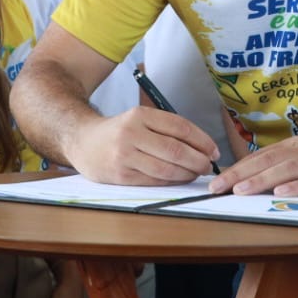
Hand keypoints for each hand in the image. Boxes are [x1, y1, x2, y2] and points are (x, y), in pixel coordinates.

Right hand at [70, 108, 219, 184]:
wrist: (83, 141)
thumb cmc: (118, 131)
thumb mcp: (139, 119)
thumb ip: (166, 129)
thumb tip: (202, 146)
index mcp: (139, 115)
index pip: (180, 128)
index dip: (202, 141)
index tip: (214, 150)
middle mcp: (131, 133)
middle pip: (176, 150)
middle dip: (198, 160)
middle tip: (209, 165)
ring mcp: (124, 156)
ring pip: (166, 169)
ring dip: (188, 174)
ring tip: (197, 173)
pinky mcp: (121, 175)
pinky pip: (154, 180)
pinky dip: (172, 182)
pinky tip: (180, 179)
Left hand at [210, 131, 297, 195]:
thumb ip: (291, 164)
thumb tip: (260, 177)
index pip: (261, 157)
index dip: (237, 169)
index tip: (215, 181)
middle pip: (267, 162)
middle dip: (239, 175)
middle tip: (216, 188)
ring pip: (287, 171)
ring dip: (262, 181)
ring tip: (240, 191)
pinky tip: (283, 195)